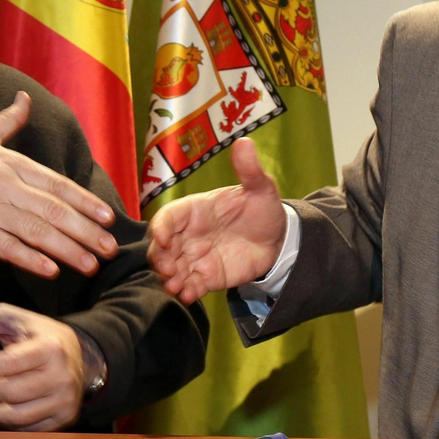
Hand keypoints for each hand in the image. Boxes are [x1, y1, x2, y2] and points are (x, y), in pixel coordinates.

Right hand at [0, 91, 117, 277]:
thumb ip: (9, 120)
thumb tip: (25, 98)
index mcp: (12, 163)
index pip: (59, 185)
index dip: (86, 202)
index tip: (109, 217)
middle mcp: (7, 185)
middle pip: (55, 211)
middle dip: (87, 232)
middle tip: (110, 249)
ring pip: (37, 232)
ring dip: (67, 250)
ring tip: (90, 265)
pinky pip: (7, 247)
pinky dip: (30, 259)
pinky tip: (50, 271)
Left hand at [0, 303, 85, 430]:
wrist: (81, 355)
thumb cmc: (38, 334)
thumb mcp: (10, 318)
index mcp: (50, 348)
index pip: (10, 363)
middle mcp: (62, 376)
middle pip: (10, 393)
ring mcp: (64, 400)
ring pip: (16, 416)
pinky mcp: (64, 418)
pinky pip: (26, 430)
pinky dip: (6, 423)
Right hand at [148, 138, 286, 305]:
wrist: (278, 239)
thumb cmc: (262, 208)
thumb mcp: (261, 188)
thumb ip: (250, 170)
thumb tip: (244, 142)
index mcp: (195, 210)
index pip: (169, 217)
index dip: (161, 228)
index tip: (162, 239)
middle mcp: (189, 235)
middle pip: (162, 247)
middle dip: (159, 258)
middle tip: (167, 268)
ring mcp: (195, 257)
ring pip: (172, 268)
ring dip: (169, 278)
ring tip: (174, 286)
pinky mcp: (206, 277)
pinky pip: (190, 285)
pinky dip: (186, 292)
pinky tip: (188, 296)